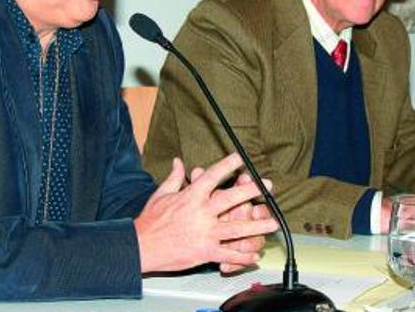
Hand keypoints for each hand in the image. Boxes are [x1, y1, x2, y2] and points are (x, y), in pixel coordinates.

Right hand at [134, 153, 279, 273]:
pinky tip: (254, 255)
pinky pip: (228, 254)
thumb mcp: (161, 195)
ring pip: (237, 229)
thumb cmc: (150, 221)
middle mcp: (201, 213)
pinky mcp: (205, 252)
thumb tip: (178, 162)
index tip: (241, 158)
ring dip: (257, 226)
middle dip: (251, 191)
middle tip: (267, 186)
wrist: (141, 246)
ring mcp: (205, 233)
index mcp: (191, 196)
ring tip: (273, 223)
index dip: (228, 165)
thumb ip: (174, 178)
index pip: (213, 176)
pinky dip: (243, 256)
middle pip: (231, 199)